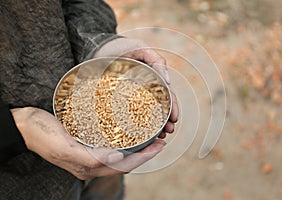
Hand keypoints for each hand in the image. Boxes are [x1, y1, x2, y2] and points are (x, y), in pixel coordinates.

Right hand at [11, 107, 165, 179]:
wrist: (26, 126)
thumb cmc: (42, 135)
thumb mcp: (64, 147)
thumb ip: (89, 158)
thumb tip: (116, 158)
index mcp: (87, 167)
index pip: (123, 165)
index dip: (143, 157)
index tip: (159, 145)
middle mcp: (91, 163)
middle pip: (125, 161)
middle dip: (145, 152)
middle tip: (160, 139)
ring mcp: (89, 153)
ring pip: (120, 153)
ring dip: (137, 146)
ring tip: (151, 135)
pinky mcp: (86, 144)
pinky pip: (111, 144)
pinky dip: (124, 140)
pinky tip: (130, 132)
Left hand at [93, 37, 178, 137]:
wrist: (99, 49)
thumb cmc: (122, 47)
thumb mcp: (140, 49)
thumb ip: (156, 60)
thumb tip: (169, 81)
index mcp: (152, 80)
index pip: (167, 95)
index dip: (173, 107)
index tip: (174, 119)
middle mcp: (143, 90)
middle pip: (158, 108)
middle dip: (165, 121)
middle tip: (167, 132)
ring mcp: (130, 97)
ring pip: (144, 113)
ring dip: (153, 126)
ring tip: (157, 137)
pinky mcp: (116, 101)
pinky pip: (126, 114)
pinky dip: (134, 124)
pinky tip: (137, 134)